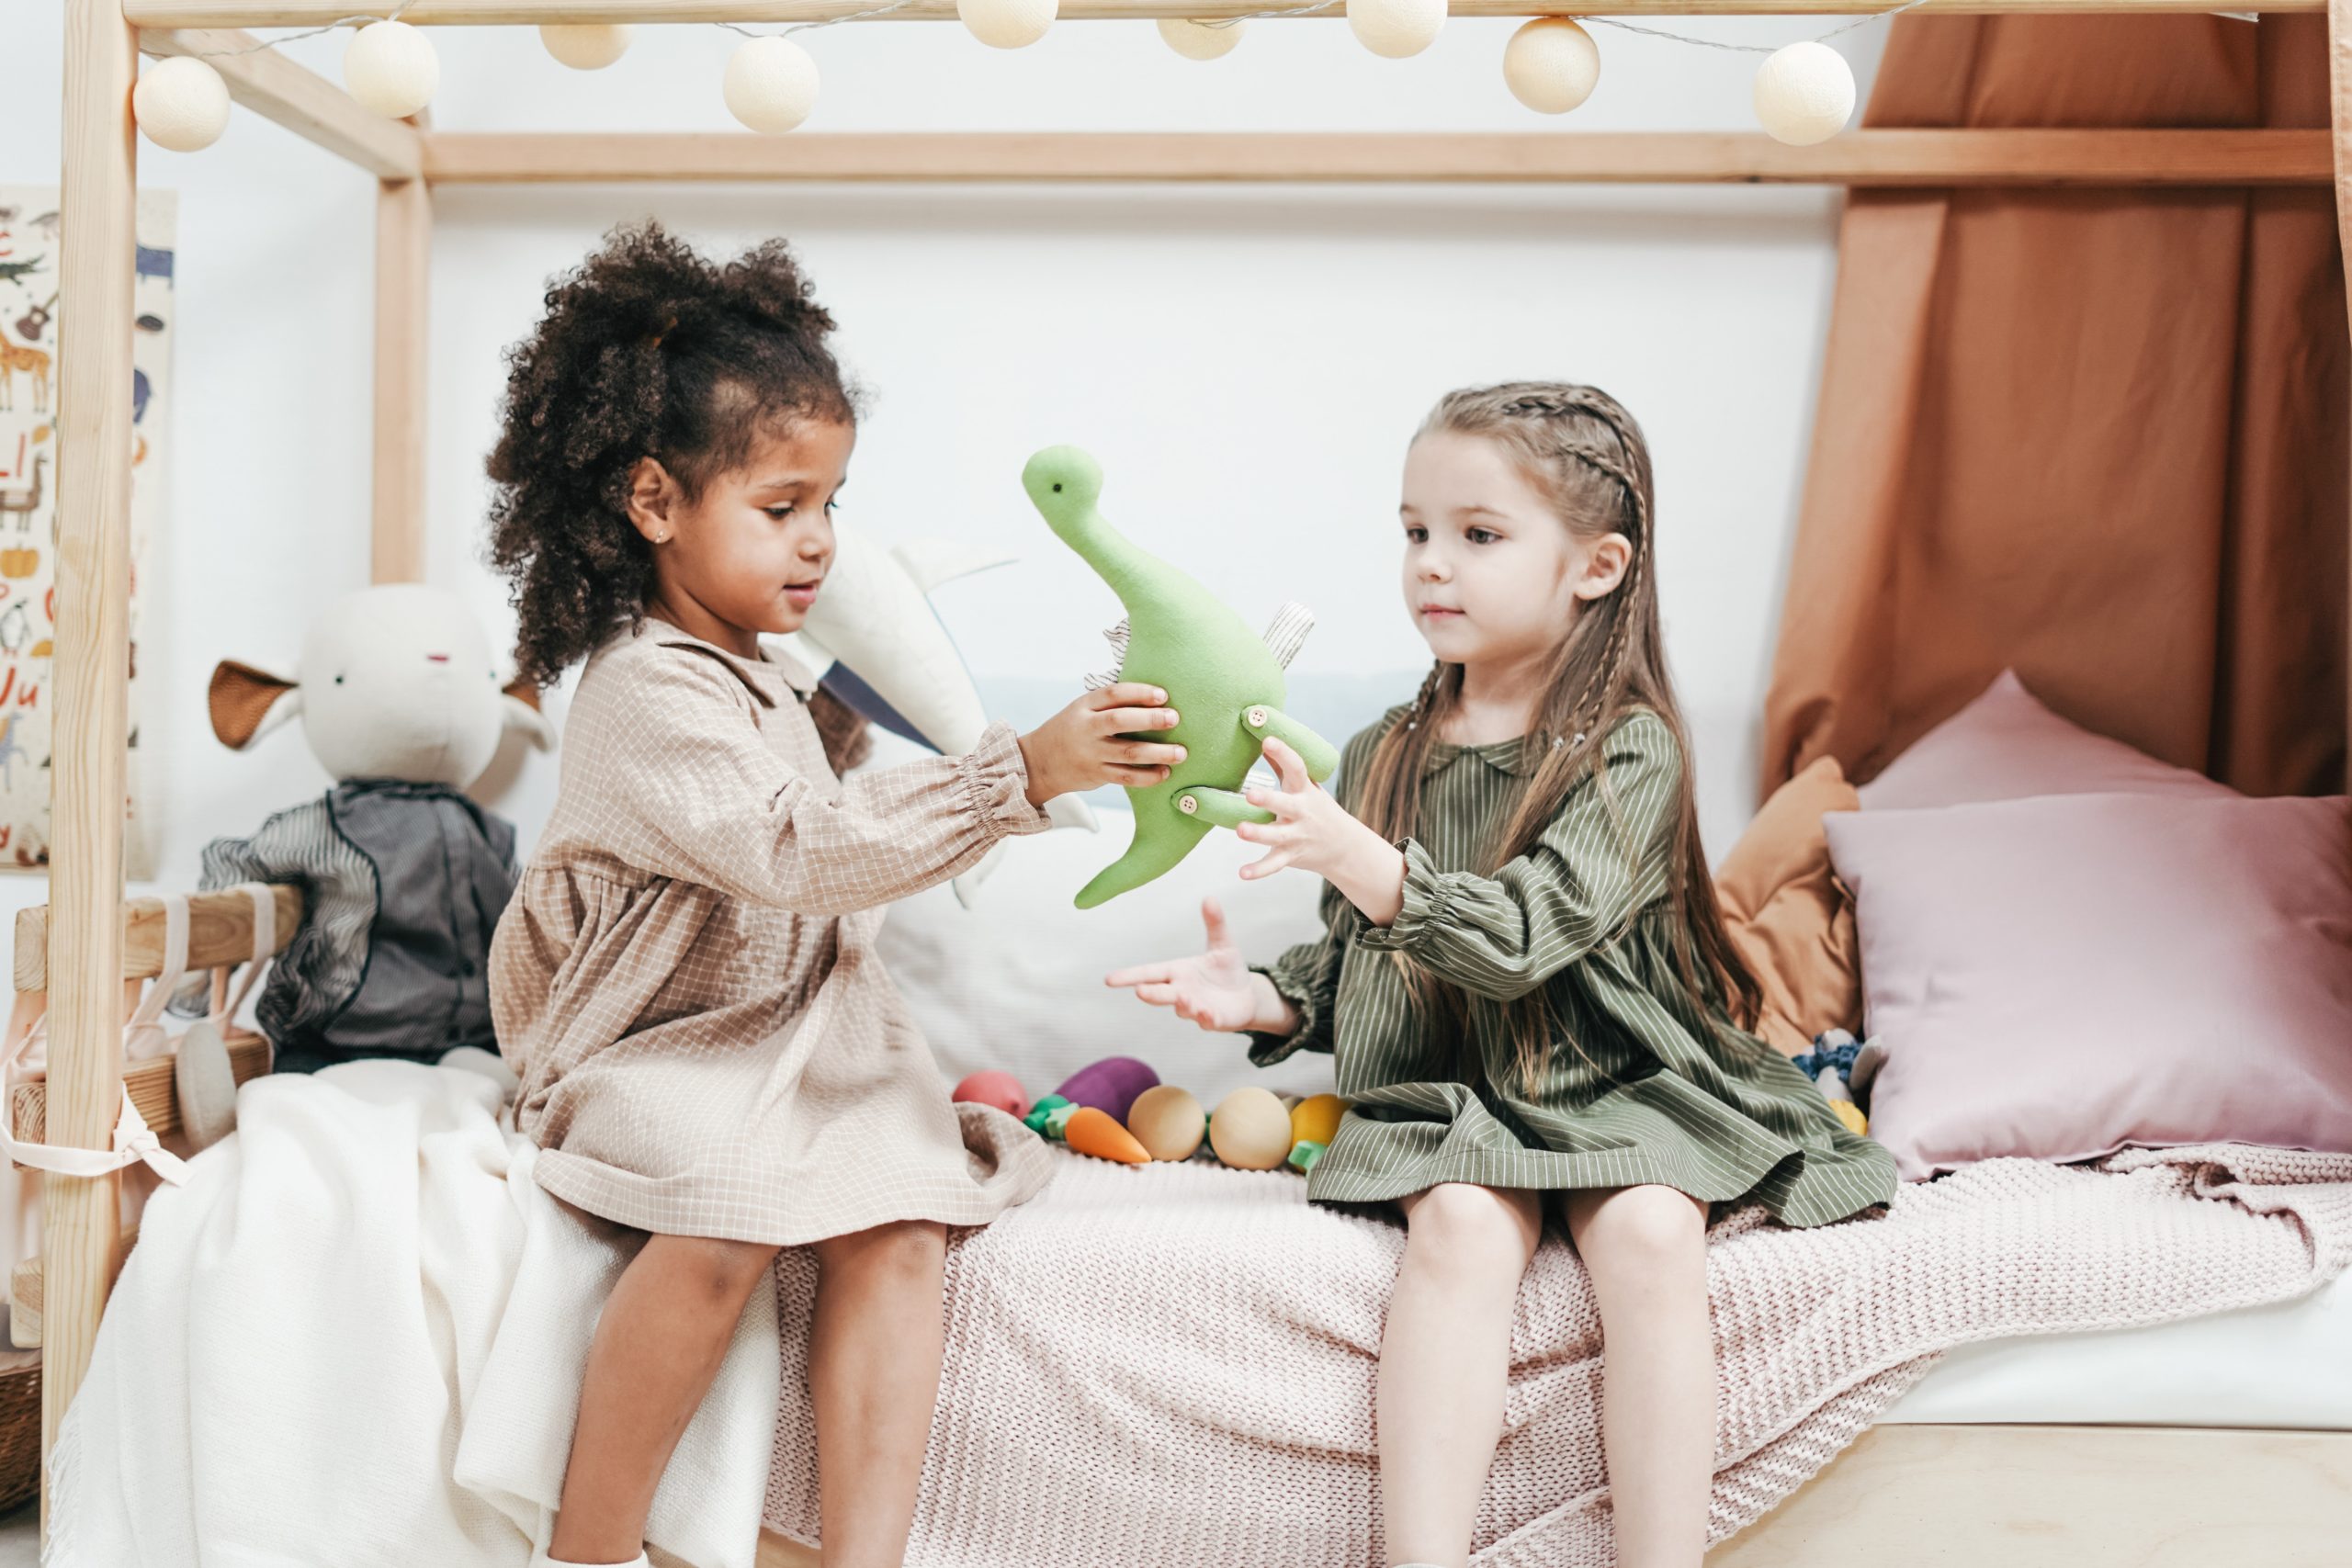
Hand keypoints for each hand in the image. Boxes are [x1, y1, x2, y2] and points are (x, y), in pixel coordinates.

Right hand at [1017, 682, 1184, 806]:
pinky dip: (1148, 777)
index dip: (1139, 692)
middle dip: (1150, 719)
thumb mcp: (1082, 709)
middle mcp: (1086, 728)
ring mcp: (1091, 753)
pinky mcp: (1096, 775)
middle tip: (1174, 718)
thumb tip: (1154, 696)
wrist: (1038, 762)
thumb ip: (1110, 703)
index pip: (1113, 693)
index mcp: (1084, 706)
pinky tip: (1164, 773)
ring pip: (1127, 753)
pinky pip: (1126, 777)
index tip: (1163, 695)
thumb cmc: (1071, 730)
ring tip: (1180, 753)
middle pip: (1120, 721)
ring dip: (1158, 753)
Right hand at [1105, 897, 1295, 1035]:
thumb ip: (1215, 923)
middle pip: (1161, 993)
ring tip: (1184, 998)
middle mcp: (1182, 991)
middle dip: (1151, 993)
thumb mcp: (1223, 944)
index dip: (1129, 976)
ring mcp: (1195, 1008)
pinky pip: (1206, 1021)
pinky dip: (1204, 1018)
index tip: (1109, 980)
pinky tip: (1206, 1013)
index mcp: (1178, 971)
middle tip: (1140, 991)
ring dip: (1182, 1004)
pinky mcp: (1212, 1020)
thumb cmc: (1227, 970)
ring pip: (1183, 1008)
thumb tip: (1210, 897)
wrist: (1247, 996)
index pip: (1150, 973)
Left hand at [1237, 737, 1406, 924]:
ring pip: (1277, 835)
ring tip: (1240, 830)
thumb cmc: (1317, 810)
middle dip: (1269, 800)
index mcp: (1305, 791)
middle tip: (1250, 794)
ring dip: (1259, 834)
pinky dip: (1259, 870)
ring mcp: (1297, 835)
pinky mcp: (1290, 855)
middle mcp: (1301, 812)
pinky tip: (1242, 873)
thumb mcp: (1306, 786)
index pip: (1296, 768)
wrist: (1344, 847)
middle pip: (1286, 804)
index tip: (1267, 739)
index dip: (1283, 753)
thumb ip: (1283, 766)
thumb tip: (1263, 740)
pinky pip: (1274, 864)